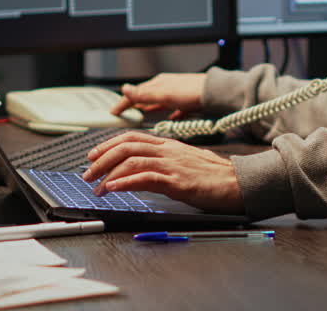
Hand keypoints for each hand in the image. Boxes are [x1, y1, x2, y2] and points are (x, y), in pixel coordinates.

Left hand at [82, 131, 243, 213]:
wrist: (238, 183)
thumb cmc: (214, 176)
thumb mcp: (184, 162)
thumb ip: (163, 162)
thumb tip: (141, 171)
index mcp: (168, 144)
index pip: (132, 137)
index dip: (108, 144)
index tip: (93, 155)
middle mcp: (167, 150)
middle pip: (126, 146)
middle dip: (102, 159)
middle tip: (87, 173)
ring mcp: (172, 164)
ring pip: (131, 160)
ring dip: (108, 173)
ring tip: (95, 186)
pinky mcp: (177, 181)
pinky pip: (144, 177)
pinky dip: (124, 182)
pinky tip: (113, 189)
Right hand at [110, 73, 205, 119]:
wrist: (214, 93)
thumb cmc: (190, 91)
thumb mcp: (162, 94)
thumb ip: (143, 94)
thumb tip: (124, 89)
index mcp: (157, 84)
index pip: (134, 94)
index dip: (123, 103)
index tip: (113, 112)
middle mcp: (165, 87)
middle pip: (145, 97)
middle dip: (134, 105)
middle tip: (123, 113)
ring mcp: (176, 94)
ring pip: (157, 103)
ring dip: (148, 109)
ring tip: (141, 115)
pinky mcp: (187, 102)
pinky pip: (174, 109)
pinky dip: (168, 114)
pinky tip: (170, 119)